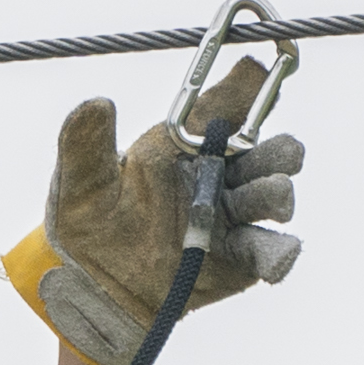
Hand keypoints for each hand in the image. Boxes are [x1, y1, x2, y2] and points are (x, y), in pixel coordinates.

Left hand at [0, 73, 302, 364]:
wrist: (100, 293)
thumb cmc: (90, 228)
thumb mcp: (80, 186)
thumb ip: (87, 146)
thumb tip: (94, 103)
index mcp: (184, 145)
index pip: (226, 107)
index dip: (252, 87)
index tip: (269, 70)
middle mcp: (217, 173)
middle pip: (265, 151)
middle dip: (278, 151)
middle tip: (282, 155)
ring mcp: (233, 216)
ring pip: (272, 195)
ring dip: (278, 194)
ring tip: (277, 198)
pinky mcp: (242, 258)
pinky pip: (268, 251)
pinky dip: (280, 253)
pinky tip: (280, 256)